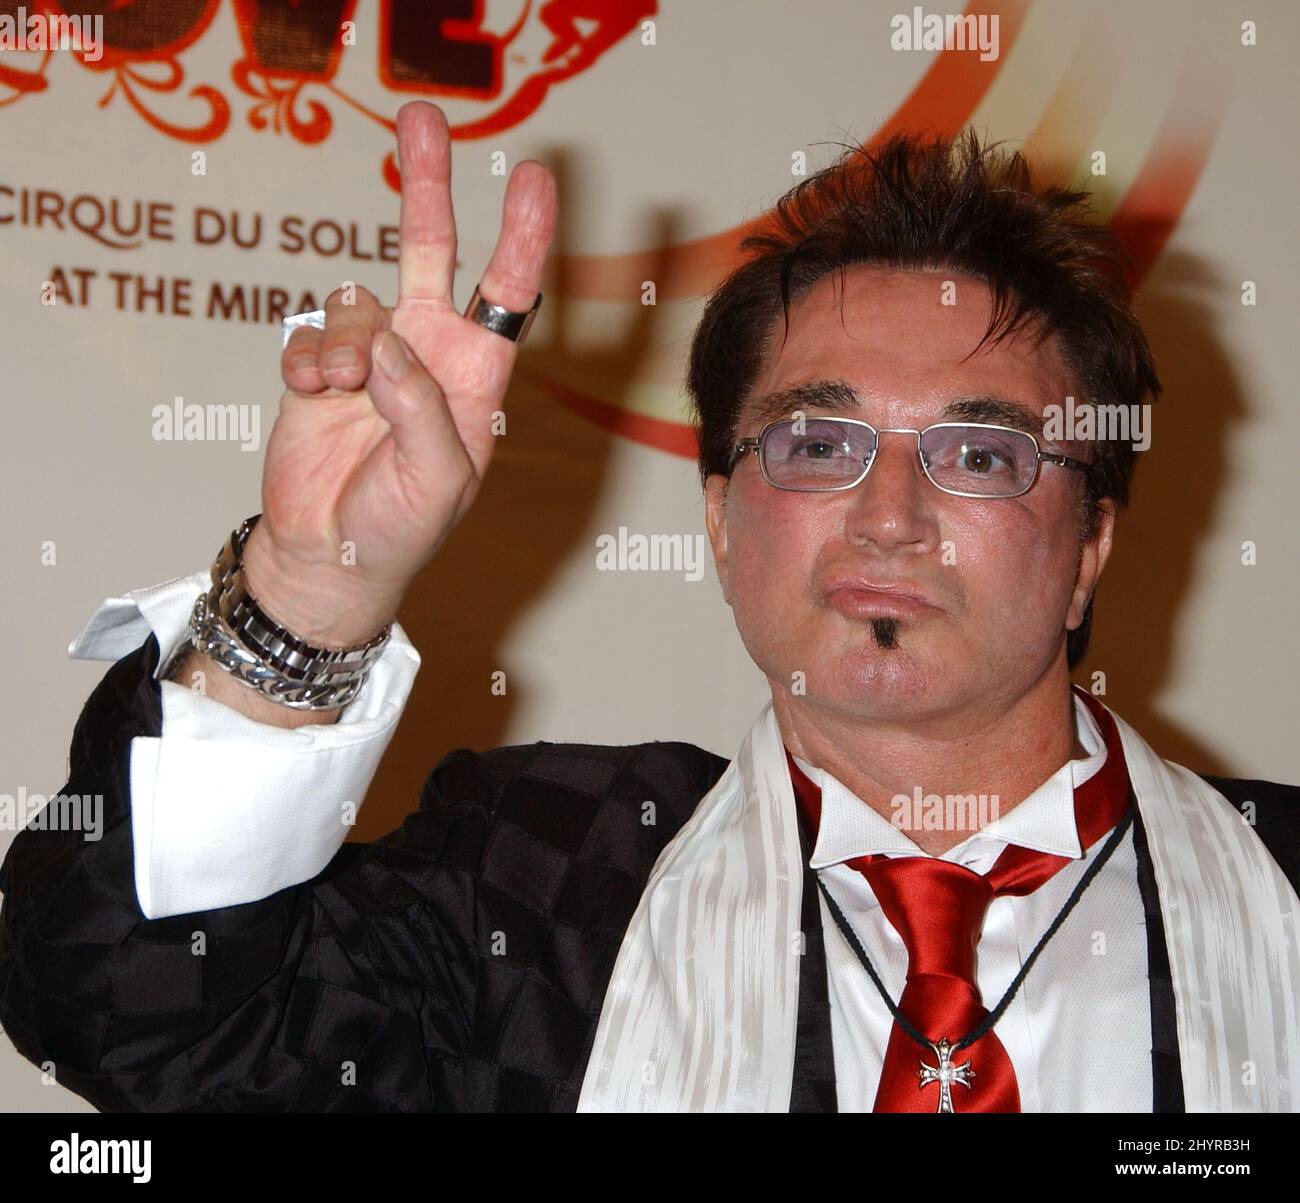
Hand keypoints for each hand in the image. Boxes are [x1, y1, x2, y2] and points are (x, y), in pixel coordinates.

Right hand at [246, 101, 556, 645]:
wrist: (328, 556)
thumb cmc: (400, 527)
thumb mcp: (437, 478)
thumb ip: (421, 408)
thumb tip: (386, 343)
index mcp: (475, 379)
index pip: (507, 294)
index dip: (521, 236)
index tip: (531, 179)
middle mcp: (426, 356)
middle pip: (432, 253)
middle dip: (427, 187)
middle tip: (421, 118)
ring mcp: (371, 359)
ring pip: (357, 299)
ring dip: (345, 338)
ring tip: (339, 386)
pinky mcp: (318, 368)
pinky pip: (311, 332)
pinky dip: (308, 357)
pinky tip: (312, 392)